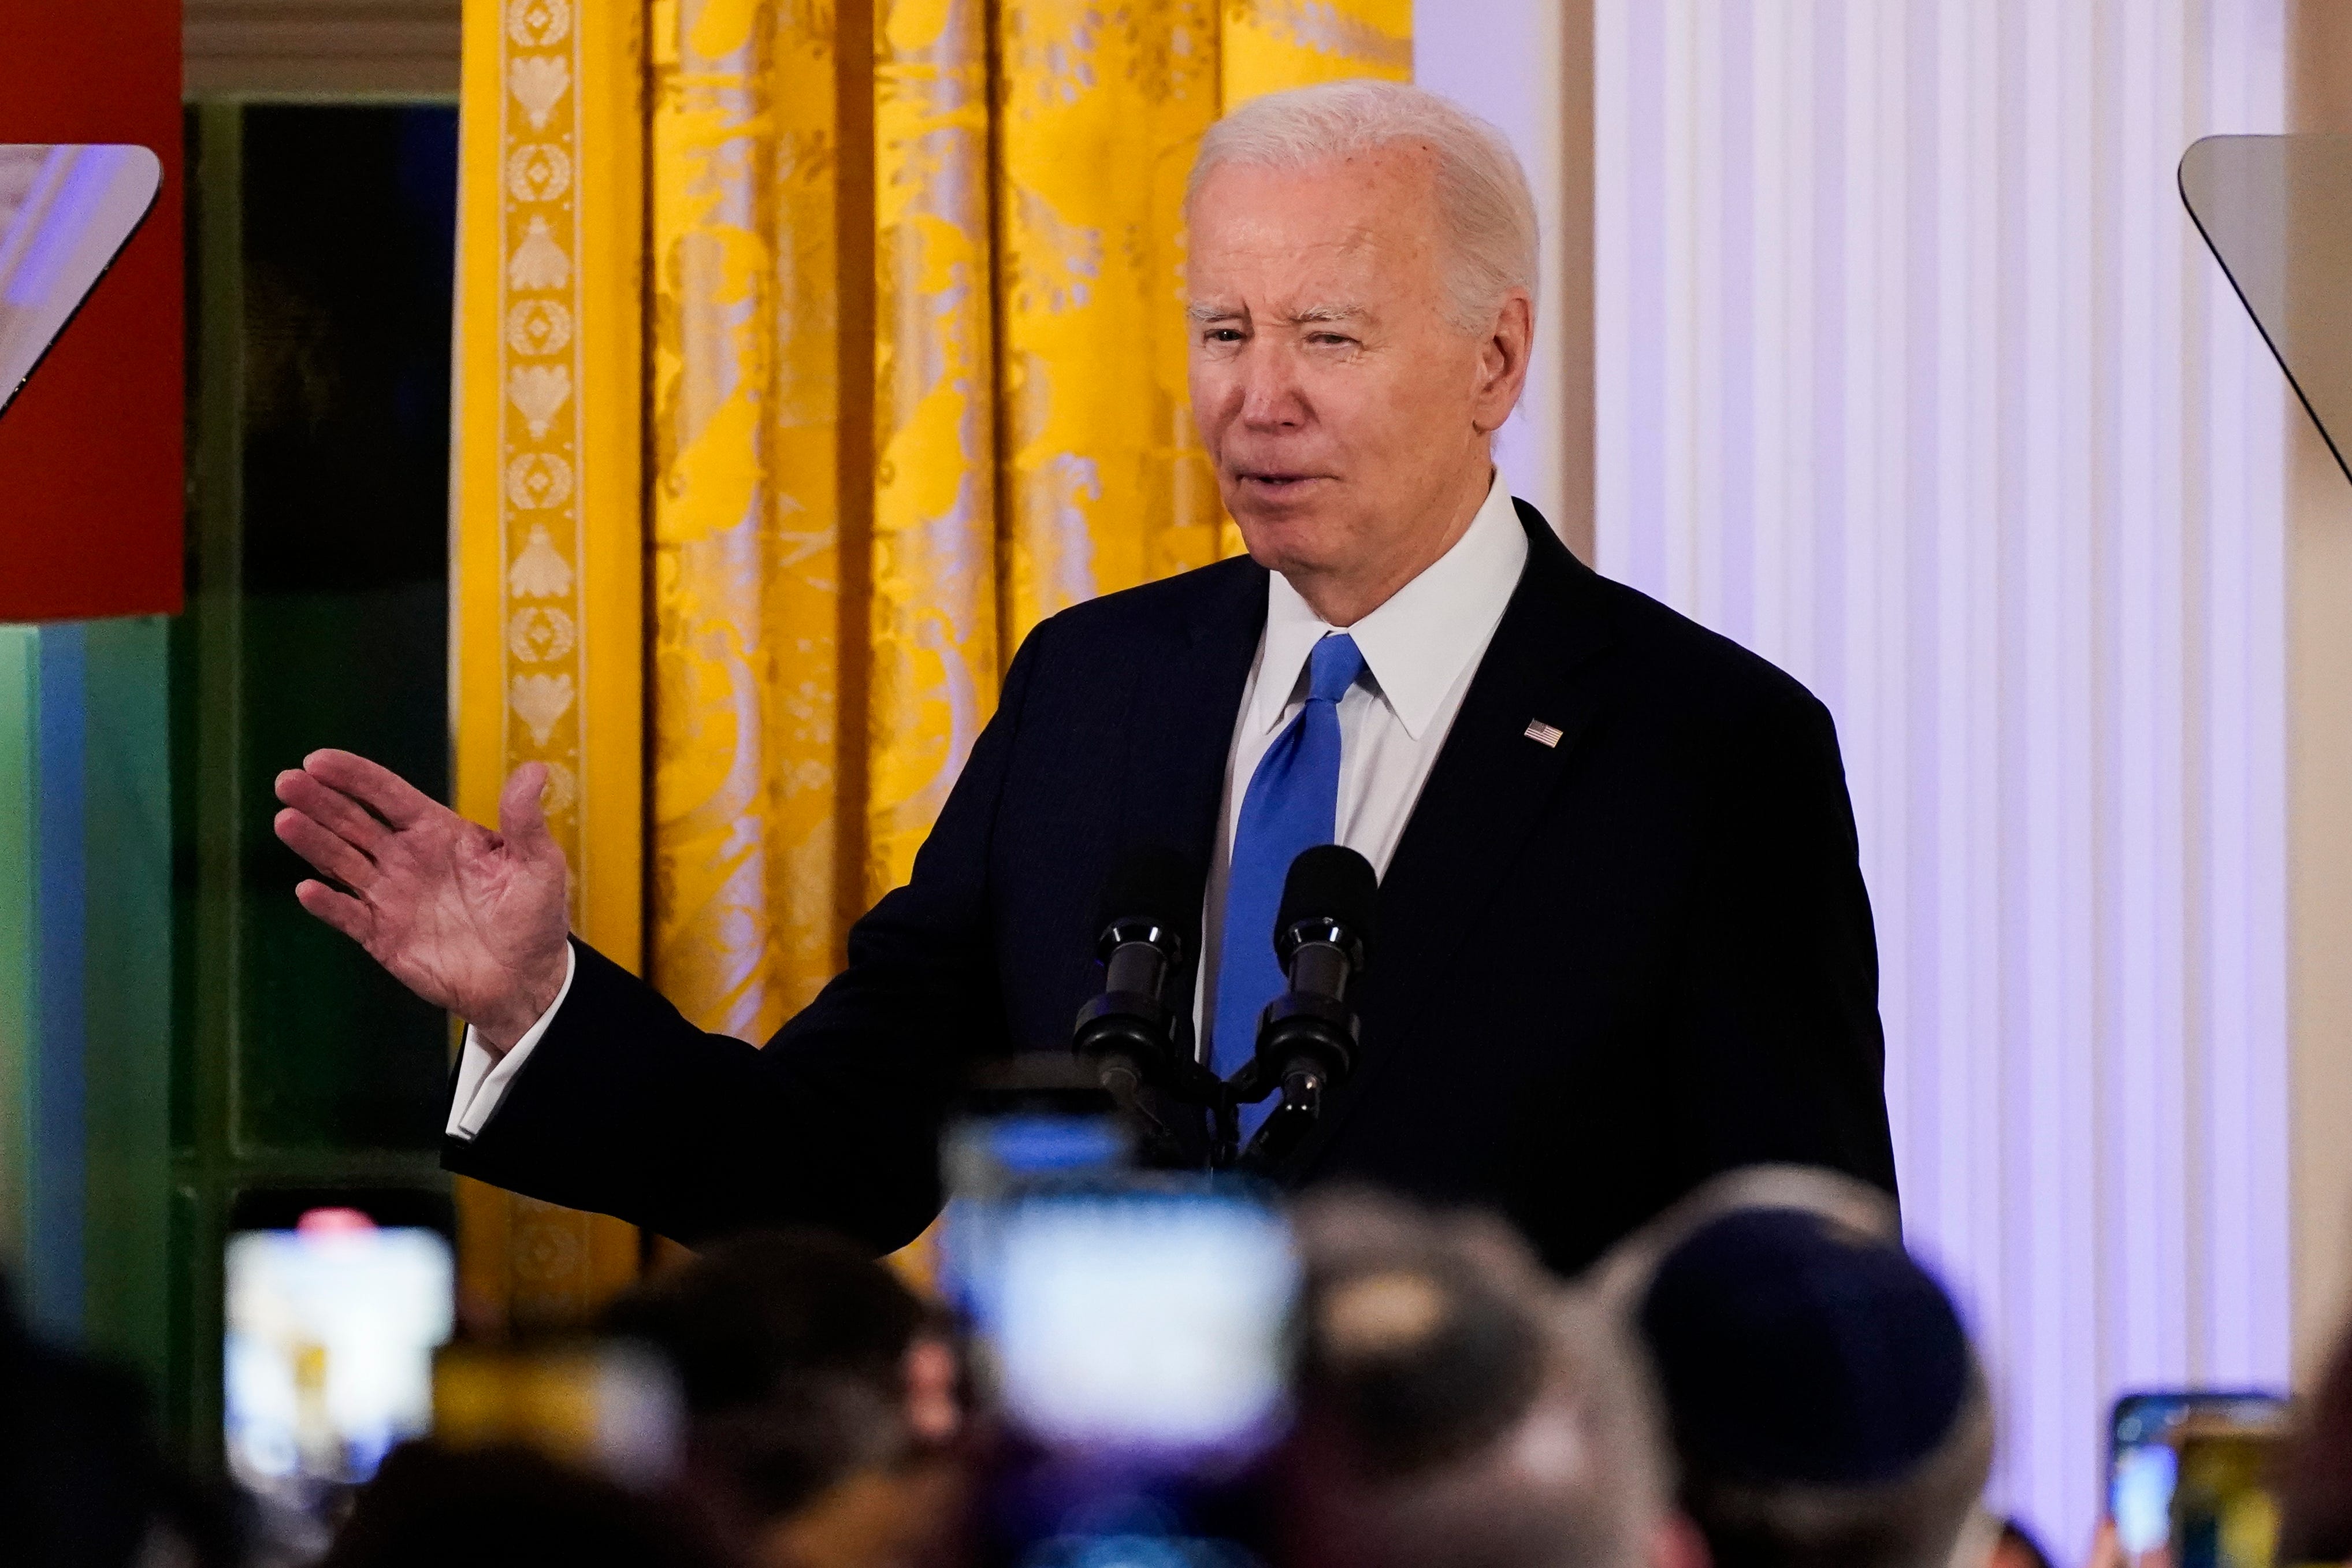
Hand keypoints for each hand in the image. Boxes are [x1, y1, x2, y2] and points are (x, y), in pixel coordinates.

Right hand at [273, 751, 570, 1052]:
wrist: (526, 980)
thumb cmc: (534, 917)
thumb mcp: (538, 864)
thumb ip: (525, 820)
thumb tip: (538, 769)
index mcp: (438, 832)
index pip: (388, 795)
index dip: (354, 777)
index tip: (318, 760)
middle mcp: (406, 858)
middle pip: (353, 822)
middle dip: (319, 800)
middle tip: (287, 781)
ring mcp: (390, 896)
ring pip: (341, 861)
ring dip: (312, 842)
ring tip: (286, 820)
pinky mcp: (382, 936)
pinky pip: (348, 915)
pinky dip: (327, 904)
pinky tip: (308, 888)